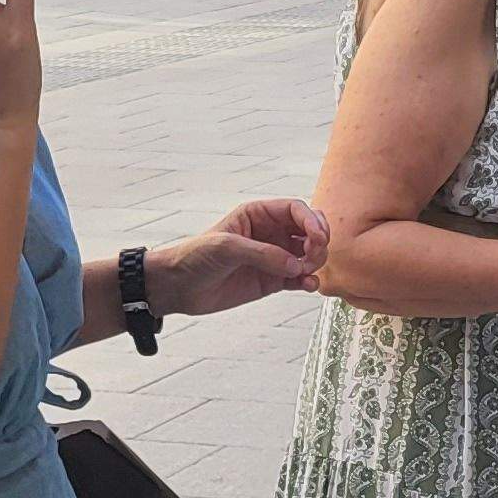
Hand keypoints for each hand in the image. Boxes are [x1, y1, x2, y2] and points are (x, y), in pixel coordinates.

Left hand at [152, 198, 329, 317]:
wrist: (179, 286)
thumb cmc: (196, 256)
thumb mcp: (226, 247)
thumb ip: (262, 253)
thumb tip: (295, 265)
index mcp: (258, 214)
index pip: (296, 210)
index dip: (312, 221)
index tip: (318, 238)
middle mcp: (270, 233)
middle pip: (309, 230)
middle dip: (318, 241)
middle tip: (312, 257)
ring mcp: (274, 257)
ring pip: (309, 255)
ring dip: (315, 262)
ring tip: (305, 273)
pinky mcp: (273, 280)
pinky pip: (300, 278)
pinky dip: (309, 281)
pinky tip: (308, 285)